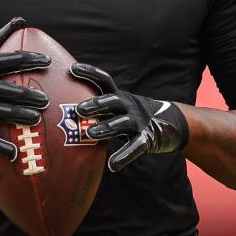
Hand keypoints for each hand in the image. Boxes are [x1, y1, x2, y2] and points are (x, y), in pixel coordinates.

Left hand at [70, 63, 188, 171]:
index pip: (103, 80)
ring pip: (120, 123)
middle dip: (95, 104)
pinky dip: (124, 156)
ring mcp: (138, 121)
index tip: (72, 69)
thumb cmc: (131, 116)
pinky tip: (112, 165)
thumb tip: (64, 109)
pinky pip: (135, 147)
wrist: (170, 124)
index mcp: (119, 95)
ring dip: (105, 128)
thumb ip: (98, 106)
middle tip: (78, 109)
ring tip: (89, 134)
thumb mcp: (117, 106)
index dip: (89, 73)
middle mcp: (128, 105)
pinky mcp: (147, 138)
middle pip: (111, 101)